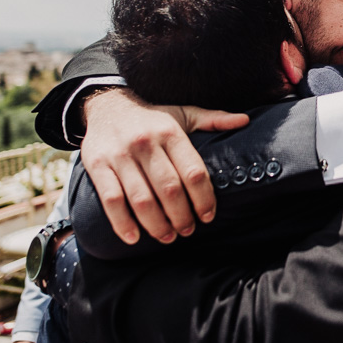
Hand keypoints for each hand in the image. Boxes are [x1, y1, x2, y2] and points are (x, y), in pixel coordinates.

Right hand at [80, 88, 248, 244]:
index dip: (204, 198)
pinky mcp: (97, 165)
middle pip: (169, 189)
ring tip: (167, 237)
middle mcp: (146, 143)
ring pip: (141, 199)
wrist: (106, 105)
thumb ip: (213, 120)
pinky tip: (133, 238)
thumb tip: (245, 120)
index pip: (193, 172)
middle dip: (182, 216)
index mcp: (170, 132)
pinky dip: (122, 222)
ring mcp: (120, 155)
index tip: (208, 216)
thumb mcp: (183, 113)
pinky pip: (111, 199)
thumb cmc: (153, 117)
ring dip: (156, 224)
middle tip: (188, 231)